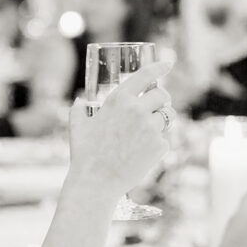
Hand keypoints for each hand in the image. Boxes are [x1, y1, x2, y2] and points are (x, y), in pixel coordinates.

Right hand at [68, 60, 173, 197]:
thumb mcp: (77, 127)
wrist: (96, 182)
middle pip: (163, 95)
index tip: (168, 64)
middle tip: (157, 107)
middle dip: (162, 100)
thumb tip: (78, 102)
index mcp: (119, 99)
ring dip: (163, 120)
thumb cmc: (84, 154)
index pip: (145, 75)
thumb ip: (77, 110)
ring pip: (168, 116)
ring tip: (150, 131)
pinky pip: (165, 139)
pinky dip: (158, 145)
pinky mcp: (159, 146)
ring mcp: (150, 128)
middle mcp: (137, 109)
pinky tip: (143, 154)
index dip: (160, 67)